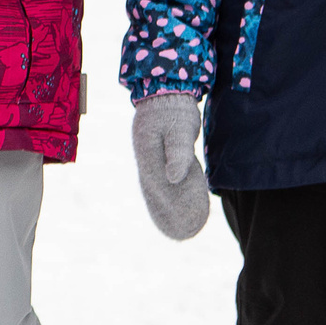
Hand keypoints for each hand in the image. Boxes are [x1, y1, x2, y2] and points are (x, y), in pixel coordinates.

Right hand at [131, 93, 209, 239]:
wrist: (166, 91)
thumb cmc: (174, 109)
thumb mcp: (179, 130)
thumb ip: (177, 153)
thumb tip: (174, 178)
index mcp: (147, 155)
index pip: (155, 188)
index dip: (164, 208)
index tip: (174, 225)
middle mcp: (146, 159)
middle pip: (154, 191)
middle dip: (165, 213)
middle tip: (179, 234)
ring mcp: (150, 157)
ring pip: (157, 187)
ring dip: (165, 206)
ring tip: (177, 226)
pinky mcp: (158, 155)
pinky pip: (163, 179)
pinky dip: (169, 193)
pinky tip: (177, 203)